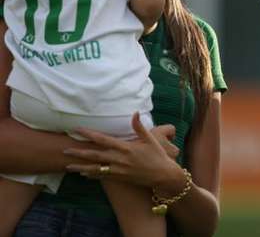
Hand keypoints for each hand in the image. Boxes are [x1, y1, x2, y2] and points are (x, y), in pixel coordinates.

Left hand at [63, 112, 181, 189]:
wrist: (163, 176)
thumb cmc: (158, 156)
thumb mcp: (151, 139)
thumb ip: (139, 127)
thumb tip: (135, 112)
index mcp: (126, 148)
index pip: (103, 139)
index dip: (89, 134)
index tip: (77, 130)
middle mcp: (119, 159)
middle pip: (94, 155)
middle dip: (78, 152)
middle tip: (64, 150)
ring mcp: (118, 170)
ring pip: (95, 168)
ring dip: (80, 166)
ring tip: (67, 166)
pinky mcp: (119, 178)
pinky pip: (102, 176)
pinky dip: (91, 175)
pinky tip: (83, 173)